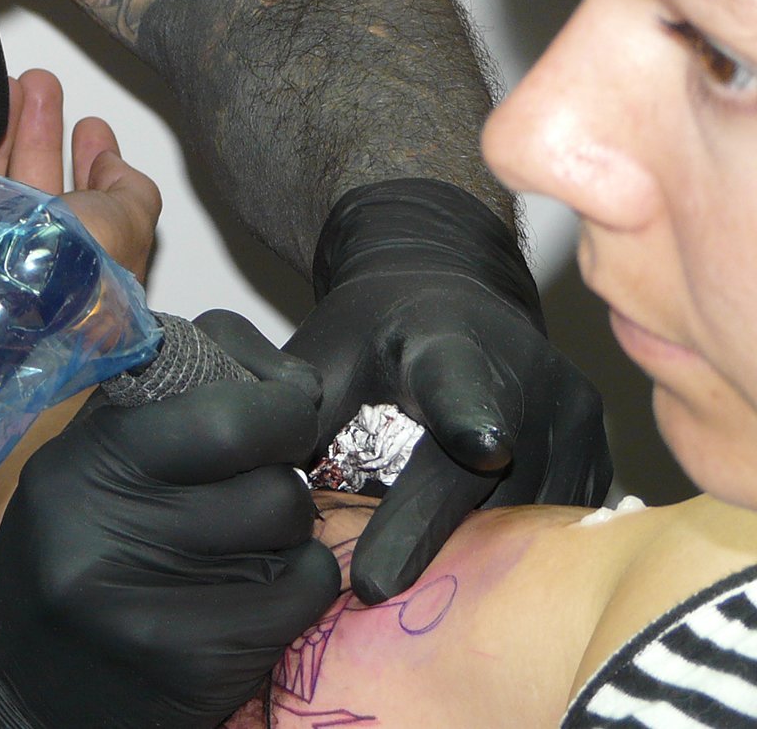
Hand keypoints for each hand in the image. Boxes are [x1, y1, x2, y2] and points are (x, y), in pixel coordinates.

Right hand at [0, 69, 157, 279]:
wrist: (12, 303)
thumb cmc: (81, 269)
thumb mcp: (131, 222)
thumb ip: (133, 192)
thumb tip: (112, 168)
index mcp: (91, 256)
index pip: (93, 201)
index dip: (94, 161)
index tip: (91, 127)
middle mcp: (45, 253)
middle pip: (46, 179)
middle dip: (48, 130)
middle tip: (44, 89)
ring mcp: (0, 244)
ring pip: (9, 174)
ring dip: (15, 126)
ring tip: (16, 85)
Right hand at [0, 313, 340, 728]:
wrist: (8, 678)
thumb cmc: (66, 546)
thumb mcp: (84, 458)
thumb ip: (161, 406)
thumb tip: (278, 372)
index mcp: (83, 462)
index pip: (223, 413)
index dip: (278, 400)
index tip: (284, 404)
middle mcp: (109, 531)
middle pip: (270, 477)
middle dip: (283, 469)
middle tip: (260, 476)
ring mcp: (152, 606)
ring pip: (292, 531)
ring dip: (286, 528)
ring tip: (243, 536)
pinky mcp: (194, 666)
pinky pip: (303, 592)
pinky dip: (298, 581)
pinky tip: (255, 587)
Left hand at [285, 179, 611, 602]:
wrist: (451, 290)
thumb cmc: (376, 326)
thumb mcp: (330, 347)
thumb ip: (305, 408)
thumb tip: (277, 482)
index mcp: (454, 343)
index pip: (463, 381)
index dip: (469, 416)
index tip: (480, 446)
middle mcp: (530, 376)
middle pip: (491, 473)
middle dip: (434, 534)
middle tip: (373, 586)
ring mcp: (575, 417)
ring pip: (529, 512)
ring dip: (476, 554)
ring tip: (412, 586)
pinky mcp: (598, 454)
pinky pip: (560, 522)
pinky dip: (517, 553)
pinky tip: (469, 574)